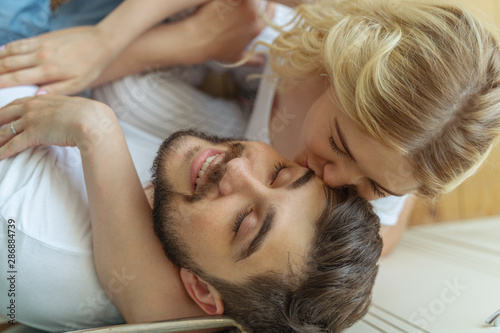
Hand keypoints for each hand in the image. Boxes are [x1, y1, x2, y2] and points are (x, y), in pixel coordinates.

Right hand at [0, 26, 118, 94]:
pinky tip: (1, 53)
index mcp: (48, 71)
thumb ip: (56, 90)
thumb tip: (36, 97)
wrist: (101, 42)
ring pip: (10, 52)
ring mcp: (40, 45)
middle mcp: (40, 57)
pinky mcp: (43, 38)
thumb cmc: (91, 67)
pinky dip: (7, 48)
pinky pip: (19, 43)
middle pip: (8, 65)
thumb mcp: (77, 84)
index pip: (16, 79)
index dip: (0, 84)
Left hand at [0, 95, 115, 159]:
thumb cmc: (91, 116)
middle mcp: (33, 107)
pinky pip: (12, 144)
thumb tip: (71, 114)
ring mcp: (31, 120)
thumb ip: (66, 109)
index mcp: (43, 99)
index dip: (7, 110)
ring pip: (5, 130)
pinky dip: (3, 151)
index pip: (19, 103)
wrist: (92, 121)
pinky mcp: (32, 135)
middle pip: (5, 113)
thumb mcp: (76, 106)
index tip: (2, 115)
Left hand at [190, 0, 274, 63]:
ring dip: (241, 1)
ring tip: (235, 4)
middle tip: (245, 4)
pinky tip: (225, 3)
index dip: (266, 7)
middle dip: (254, 1)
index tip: (262, 6)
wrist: (198, 39)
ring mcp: (240, 3)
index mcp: (256, 28)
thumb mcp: (237, 57)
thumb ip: (252, 60)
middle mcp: (252, 14)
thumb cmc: (216, 49)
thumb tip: (261, 62)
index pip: (271, 10)